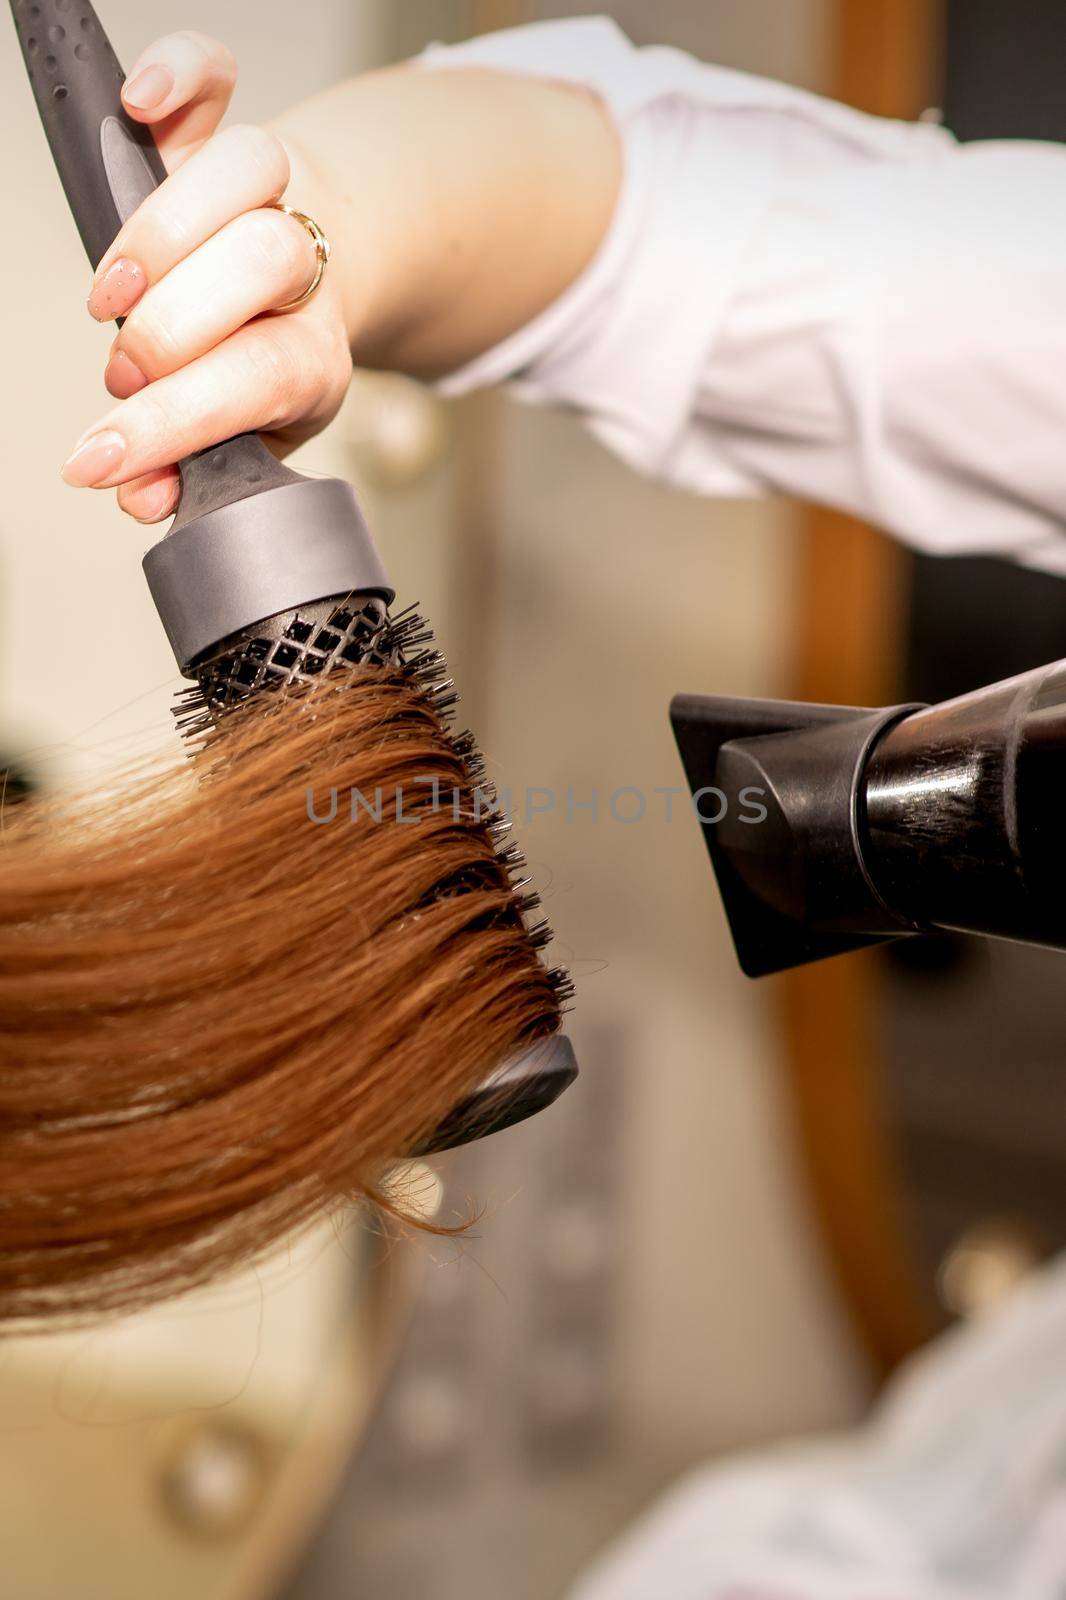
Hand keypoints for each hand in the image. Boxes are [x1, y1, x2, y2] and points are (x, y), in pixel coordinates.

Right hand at [61, 31, 353, 522]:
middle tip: (124, 370)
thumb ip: (191, 467)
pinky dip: (179, 74)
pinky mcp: (228, 133)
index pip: (256, 380)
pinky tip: (139, 104)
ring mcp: (270, 192)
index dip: (174, 422)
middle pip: (265, 261)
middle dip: (176, 323)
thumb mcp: (246, 438)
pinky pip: (216, 79)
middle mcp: (302, 267)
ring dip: (167, 229)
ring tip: (114, 291)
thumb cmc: (264, 367)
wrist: (317, 289)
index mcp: (312, 355)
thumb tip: (139, 495)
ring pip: (248, 170)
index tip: (101, 459)